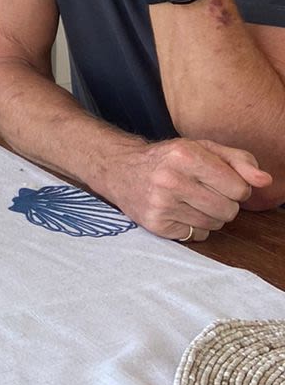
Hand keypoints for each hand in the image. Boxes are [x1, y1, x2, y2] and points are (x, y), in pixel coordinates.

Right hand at [106, 136, 273, 239]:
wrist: (120, 170)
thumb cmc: (168, 158)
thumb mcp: (202, 148)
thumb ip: (238, 160)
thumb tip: (265, 181)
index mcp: (185, 155)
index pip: (238, 188)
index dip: (237, 187)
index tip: (223, 182)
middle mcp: (170, 180)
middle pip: (229, 210)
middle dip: (224, 203)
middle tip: (206, 192)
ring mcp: (161, 204)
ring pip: (214, 225)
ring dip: (210, 216)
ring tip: (192, 201)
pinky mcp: (156, 225)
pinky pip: (197, 236)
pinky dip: (194, 227)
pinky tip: (179, 212)